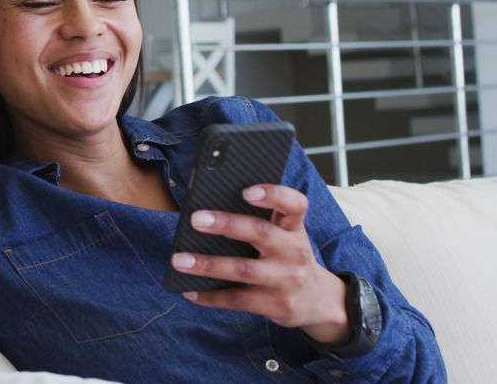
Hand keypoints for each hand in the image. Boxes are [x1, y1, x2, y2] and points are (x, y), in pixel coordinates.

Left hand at [170, 184, 350, 345]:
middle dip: (226, 224)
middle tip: (196, 219)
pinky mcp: (277, 305)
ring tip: (179, 260)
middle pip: (260, 232)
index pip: (294, 205)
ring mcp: (286, 280)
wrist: (318, 301)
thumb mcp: (286, 237)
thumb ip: (261, 222)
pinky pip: (238, 300)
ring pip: (243, 270)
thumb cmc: (289, 259)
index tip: (247, 191)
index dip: (274, 195)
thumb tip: (209, 214)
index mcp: (294, 229)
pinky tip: (190, 291)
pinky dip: (211, 296)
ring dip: (208, 265)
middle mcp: (294, 252)